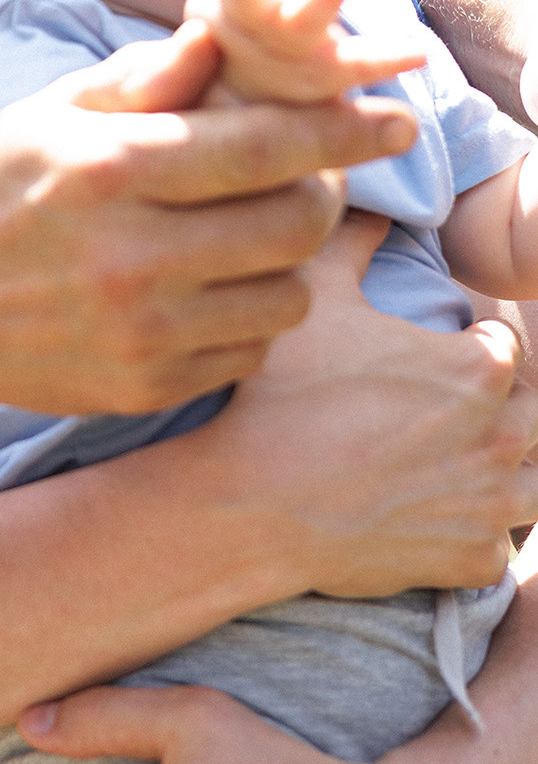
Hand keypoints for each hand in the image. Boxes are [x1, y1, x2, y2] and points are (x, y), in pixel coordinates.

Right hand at [0, 18, 418, 417]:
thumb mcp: (51, 112)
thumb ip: (144, 78)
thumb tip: (221, 39)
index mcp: (113, 168)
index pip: (266, 146)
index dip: (345, 132)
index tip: (393, 122)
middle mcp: (133, 255)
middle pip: (296, 226)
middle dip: (318, 197)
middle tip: (300, 182)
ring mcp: (143, 332)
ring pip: (287, 297)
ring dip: (283, 264)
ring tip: (240, 240)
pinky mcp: (148, 386)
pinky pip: (251, 353)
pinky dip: (246, 320)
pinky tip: (202, 293)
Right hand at [205, 211, 537, 596]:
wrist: (253, 502)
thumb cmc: (284, 397)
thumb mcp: (314, 298)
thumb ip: (352, 240)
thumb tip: (368, 204)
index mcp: (479, 367)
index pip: (509, 343)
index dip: (475, 342)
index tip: (438, 351)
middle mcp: (505, 436)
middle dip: (504, 407)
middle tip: (446, 408)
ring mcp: (494, 504)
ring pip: (535, 487)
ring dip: (506, 472)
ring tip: (455, 466)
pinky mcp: (472, 558)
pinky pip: (497, 548)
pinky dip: (474, 535)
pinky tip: (433, 517)